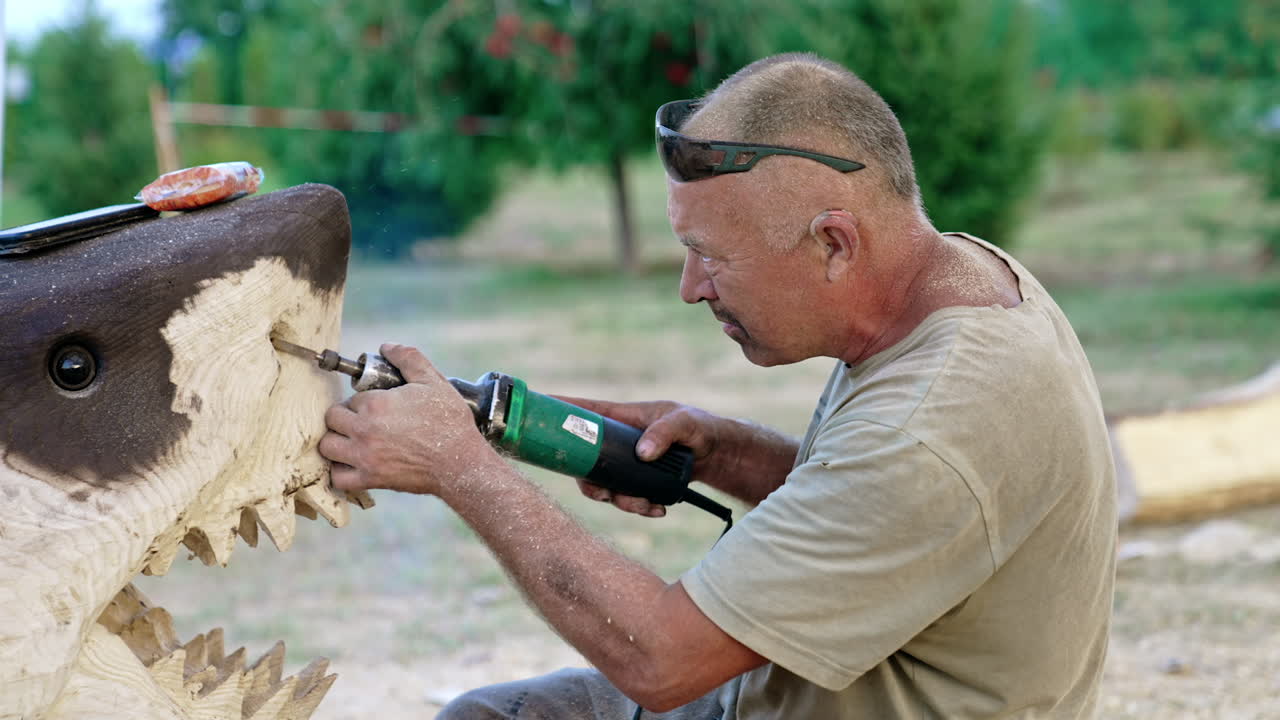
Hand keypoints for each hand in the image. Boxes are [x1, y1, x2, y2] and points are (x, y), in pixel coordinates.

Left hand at [320, 343, 492, 494]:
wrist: (460, 462)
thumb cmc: (449, 422)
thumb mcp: (433, 382)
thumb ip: (408, 358)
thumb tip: (387, 347)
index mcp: (376, 404)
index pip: (351, 398)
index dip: (363, 401)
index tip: (376, 406)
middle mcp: (364, 429)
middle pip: (331, 419)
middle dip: (344, 417)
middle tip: (361, 420)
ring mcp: (364, 456)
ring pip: (327, 446)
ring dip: (336, 441)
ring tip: (352, 440)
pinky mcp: (370, 479)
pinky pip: (338, 478)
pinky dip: (341, 471)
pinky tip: (353, 464)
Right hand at [555, 397, 725, 517]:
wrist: (720, 455)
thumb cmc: (700, 428)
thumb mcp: (685, 423)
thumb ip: (665, 433)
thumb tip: (642, 453)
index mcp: (620, 417)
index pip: (582, 410)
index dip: (556, 412)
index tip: (534, 418)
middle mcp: (617, 441)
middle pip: (584, 461)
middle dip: (591, 483)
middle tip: (605, 495)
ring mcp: (625, 463)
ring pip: (604, 486)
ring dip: (619, 501)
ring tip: (645, 506)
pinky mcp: (638, 481)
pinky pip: (626, 498)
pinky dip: (639, 508)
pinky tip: (657, 510)